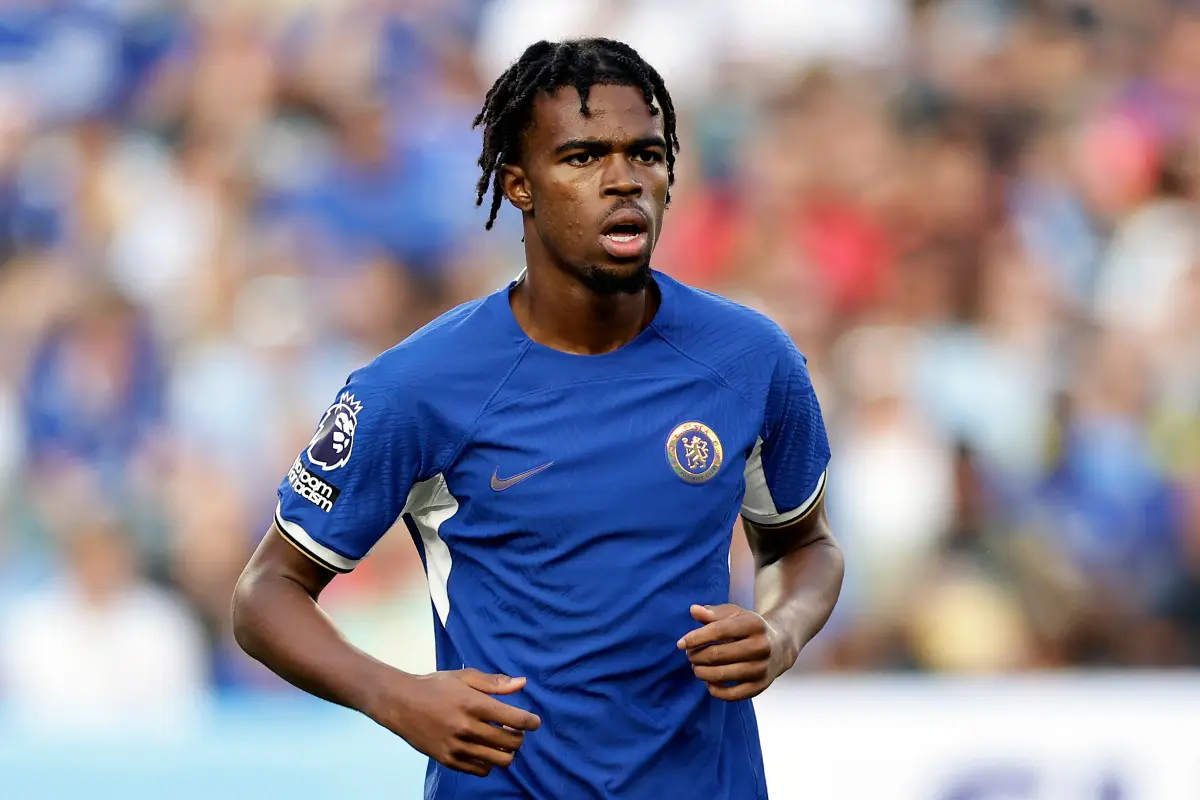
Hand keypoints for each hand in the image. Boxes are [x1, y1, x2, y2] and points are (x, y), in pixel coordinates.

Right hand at [369, 668, 541, 776]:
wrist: (400, 703)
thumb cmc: (434, 686)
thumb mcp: (464, 678)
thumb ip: (494, 683)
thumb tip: (522, 683)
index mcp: (474, 704)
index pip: (515, 719)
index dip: (531, 722)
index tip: (534, 721)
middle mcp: (467, 727)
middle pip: (511, 743)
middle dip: (519, 737)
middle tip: (515, 731)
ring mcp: (457, 746)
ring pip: (499, 760)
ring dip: (507, 752)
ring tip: (501, 743)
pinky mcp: (448, 760)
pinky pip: (480, 770)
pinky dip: (488, 763)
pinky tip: (485, 751)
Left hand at [677, 604, 795, 700]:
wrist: (780, 646)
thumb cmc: (749, 628)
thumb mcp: (734, 614)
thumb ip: (713, 613)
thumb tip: (693, 610)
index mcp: (754, 624)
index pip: (718, 631)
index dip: (696, 638)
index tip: (680, 644)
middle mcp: (761, 646)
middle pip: (718, 654)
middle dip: (697, 656)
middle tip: (690, 655)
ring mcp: (762, 668)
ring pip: (722, 675)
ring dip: (702, 673)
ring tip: (696, 667)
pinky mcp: (761, 686)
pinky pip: (732, 694)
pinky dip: (715, 690)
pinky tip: (708, 682)